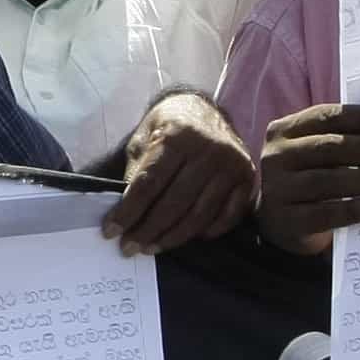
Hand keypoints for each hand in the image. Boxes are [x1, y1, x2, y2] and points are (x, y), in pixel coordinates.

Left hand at [100, 89, 253, 254]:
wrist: (203, 111)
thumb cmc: (168, 128)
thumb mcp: (144, 139)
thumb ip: (136, 171)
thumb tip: (125, 214)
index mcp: (179, 136)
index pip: (150, 183)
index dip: (129, 211)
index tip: (111, 231)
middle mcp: (209, 150)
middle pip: (174, 203)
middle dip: (148, 230)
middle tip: (129, 247)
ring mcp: (232, 165)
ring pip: (199, 215)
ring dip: (172, 238)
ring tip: (151, 247)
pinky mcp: (247, 179)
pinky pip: (227, 217)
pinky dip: (206, 232)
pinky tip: (185, 238)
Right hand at [253, 103, 359, 255]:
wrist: (279, 224)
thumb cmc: (311, 177)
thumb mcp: (319, 155)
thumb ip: (345, 142)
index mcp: (286, 130)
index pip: (327, 117)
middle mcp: (277, 156)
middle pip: (328, 148)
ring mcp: (277, 189)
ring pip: (325, 180)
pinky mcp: (286, 221)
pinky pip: (323, 214)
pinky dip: (353, 209)